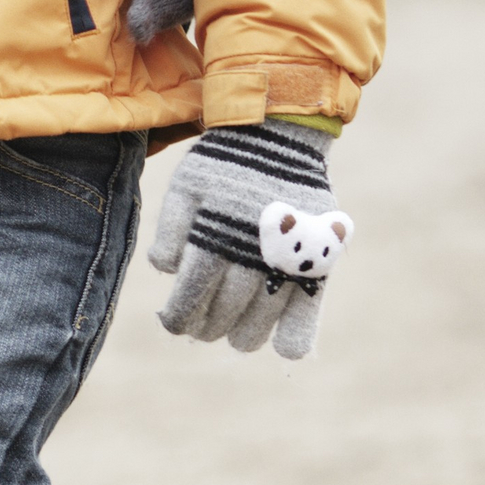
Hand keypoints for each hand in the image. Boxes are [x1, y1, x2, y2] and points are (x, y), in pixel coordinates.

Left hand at [146, 118, 351, 359]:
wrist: (278, 135)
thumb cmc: (224, 163)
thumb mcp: (186, 186)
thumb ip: (171, 229)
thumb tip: (166, 271)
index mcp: (213, 236)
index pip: (192, 293)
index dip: (180, 315)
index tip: (170, 323)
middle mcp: (250, 253)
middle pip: (225, 309)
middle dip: (206, 326)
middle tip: (198, 330)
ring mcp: (287, 258)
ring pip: (263, 316)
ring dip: (244, 334)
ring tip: (232, 338)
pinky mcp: (317, 258)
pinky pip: (310, 306)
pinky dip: (298, 332)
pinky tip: (285, 349)